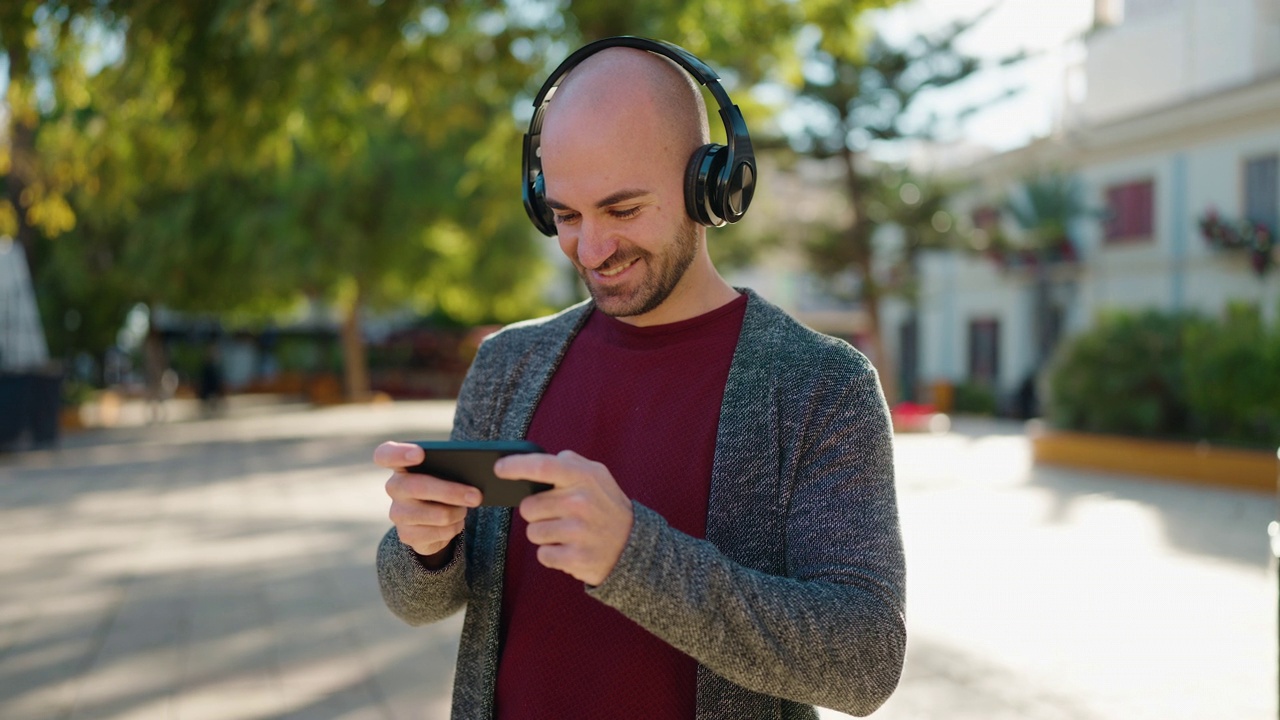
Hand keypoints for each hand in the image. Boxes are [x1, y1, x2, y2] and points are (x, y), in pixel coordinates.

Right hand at [376, 441, 481, 564]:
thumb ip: (454, 465)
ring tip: (465, 508)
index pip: (385, 455)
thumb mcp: (447, 470)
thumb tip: (482, 472)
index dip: (399, 454)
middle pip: (418, 487)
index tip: (420, 453)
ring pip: (436, 514)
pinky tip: (456, 522)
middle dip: (451, 492)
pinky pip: (439, 533)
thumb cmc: (443, 483)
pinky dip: (454, 528)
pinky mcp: (407, 535)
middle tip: (477, 496)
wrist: (436, 519)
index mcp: (399, 464)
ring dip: (458, 512)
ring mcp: (397, 513)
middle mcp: (394, 487)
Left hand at [494, 450, 633, 585]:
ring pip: (533, 532)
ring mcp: (579, 531)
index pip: (542, 466)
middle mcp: (580, 502)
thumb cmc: (606, 506)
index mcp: (583, 477)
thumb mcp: (597, 475)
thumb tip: (536, 461)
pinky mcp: (577, 557)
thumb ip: (570, 462)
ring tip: (565, 532)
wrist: (633, 544)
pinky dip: (552, 554)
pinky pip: (543, 554)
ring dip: (544, 534)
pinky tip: (569, 548)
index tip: (498, 468)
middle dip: (537, 512)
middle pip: (528, 507)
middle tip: (557, 515)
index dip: (516, 466)